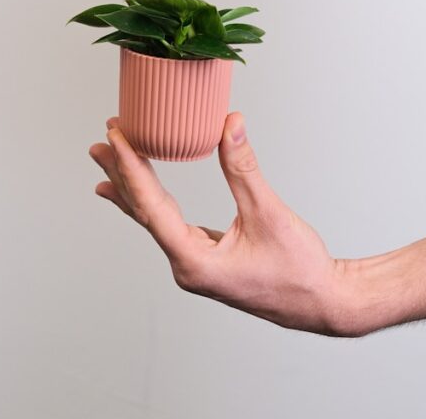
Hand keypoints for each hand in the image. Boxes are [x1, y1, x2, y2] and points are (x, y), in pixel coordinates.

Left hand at [90, 114, 355, 335]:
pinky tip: (137, 191)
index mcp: (194, 262)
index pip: (150, 206)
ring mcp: (193, 264)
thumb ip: (243, 167)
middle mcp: (186, 266)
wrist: (325, 303)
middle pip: (143, 212)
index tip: (114, 137)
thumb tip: (229, 122)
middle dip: (121, 174)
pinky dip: (150, 201)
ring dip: (132, 186)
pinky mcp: (204, 258)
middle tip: (100, 142)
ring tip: (107, 159)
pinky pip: (167, 223)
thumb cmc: (300, 269)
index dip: (130, 168)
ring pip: (153, 218)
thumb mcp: (268, 212)